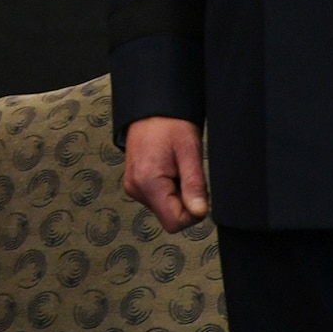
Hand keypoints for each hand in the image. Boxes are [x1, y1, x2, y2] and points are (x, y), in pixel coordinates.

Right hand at [122, 117, 209, 231]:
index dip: (192, 212)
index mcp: (148, 182)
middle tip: (185, 174)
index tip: (197, 192)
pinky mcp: (134, 183)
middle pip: (169, 216)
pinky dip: (167, 189)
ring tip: (176, 168)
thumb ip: (194, 185)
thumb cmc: (170, 125)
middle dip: (184, 201)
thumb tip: (199, 212)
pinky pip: (157, 198)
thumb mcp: (189, 152)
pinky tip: (168, 169)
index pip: (174, 222)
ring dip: (176, 194)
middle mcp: (136, 188)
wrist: (152, 109)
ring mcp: (133, 186)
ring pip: (164, 208)